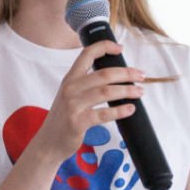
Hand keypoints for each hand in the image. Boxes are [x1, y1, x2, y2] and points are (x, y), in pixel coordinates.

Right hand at [31, 39, 142, 165]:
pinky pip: (104, 114)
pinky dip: (120, 111)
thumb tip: (114, 76)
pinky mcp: (77, 122)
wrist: (48, 142)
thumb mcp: (69, 95)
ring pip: (106, 92)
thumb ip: (85, 84)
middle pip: (104, 74)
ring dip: (127, 90)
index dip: (105, 47)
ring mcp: (73, 105)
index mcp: (69, 78)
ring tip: (139, 92)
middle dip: (126, 73)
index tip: (120, 48)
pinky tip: (130, 109)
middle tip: (141, 75)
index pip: (87, 54)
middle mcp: (70, 88)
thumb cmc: (63, 118)